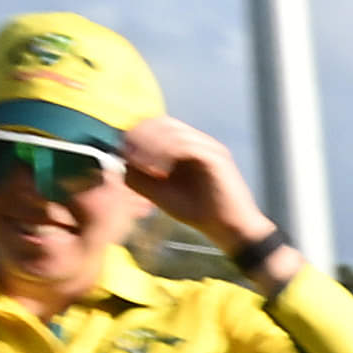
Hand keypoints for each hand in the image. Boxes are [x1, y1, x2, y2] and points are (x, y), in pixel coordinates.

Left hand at [117, 110, 262, 245]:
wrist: (230, 230)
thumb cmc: (198, 213)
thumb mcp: (160, 195)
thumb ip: (140, 179)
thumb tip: (123, 162)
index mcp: (187, 148)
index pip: (159, 126)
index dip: (138, 133)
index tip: (122, 149)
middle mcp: (200, 142)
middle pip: (165, 123)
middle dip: (142, 135)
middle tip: (127, 152)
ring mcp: (210, 148)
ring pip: (174, 132)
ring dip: (152, 145)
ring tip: (140, 162)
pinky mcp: (217, 158)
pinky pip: (187, 146)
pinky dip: (168, 154)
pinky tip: (157, 170)